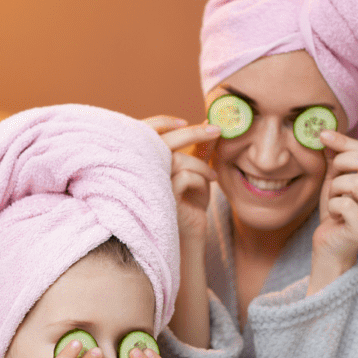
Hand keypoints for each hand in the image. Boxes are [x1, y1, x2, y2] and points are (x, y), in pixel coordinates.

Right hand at [142, 115, 220, 244]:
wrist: (188, 236)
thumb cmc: (189, 203)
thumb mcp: (195, 171)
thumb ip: (199, 148)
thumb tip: (210, 122)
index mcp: (144, 161)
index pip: (146, 131)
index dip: (163, 122)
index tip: (188, 121)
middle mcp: (141, 170)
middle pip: (164, 141)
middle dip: (193, 133)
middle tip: (216, 130)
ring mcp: (149, 184)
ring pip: (177, 160)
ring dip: (200, 165)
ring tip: (213, 177)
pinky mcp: (160, 198)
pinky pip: (184, 177)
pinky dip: (200, 179)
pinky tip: (205, 190)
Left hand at [311, 131, 357, 284]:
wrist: (330, 245)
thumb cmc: (335, 211)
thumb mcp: (335, 178)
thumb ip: (335, 156)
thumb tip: (327, 133)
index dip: (344, 142)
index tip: (323, 136)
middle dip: (340, 165)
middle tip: (332, 179)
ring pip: (357, 181)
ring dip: (336, 187)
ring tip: (335, 199)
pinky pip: (345, 203)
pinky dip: (332, 205)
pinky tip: (334, 214)